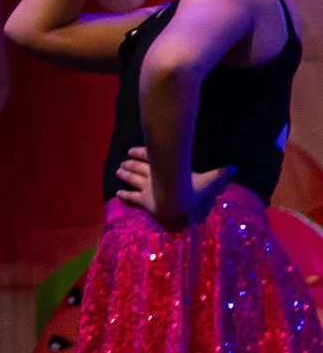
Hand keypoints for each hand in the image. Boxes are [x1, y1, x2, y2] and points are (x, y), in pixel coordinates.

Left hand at [114, 146, 235, 225]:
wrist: (178, 201)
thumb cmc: (193, 190)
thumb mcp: (209, 180)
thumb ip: (220, 174)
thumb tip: (235, 167)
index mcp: (167, 169)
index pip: (151, 158)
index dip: (140, 153)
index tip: (129, 150)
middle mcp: (155, 176)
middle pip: (139, 168)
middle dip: (130, 165)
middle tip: (120, 163)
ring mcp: (148, 188)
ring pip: (134, 179)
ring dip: (125, 175)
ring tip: (117, 171)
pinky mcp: (145, 201)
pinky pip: (133, 198)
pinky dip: (125, 195)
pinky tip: (117, 193)